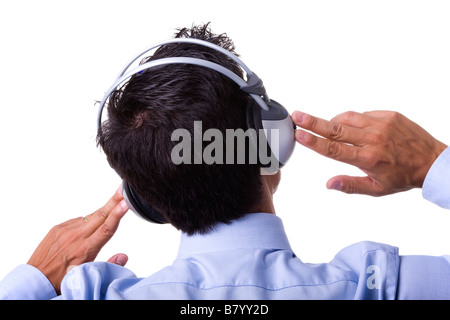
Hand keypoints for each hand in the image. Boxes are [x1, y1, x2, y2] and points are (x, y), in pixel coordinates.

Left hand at [27, 186, 128, 293]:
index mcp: (85, 249)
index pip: (106, 228)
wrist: (36, 279)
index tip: (125, 203)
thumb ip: (108, 264)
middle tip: (122, 189)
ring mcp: (66, 230)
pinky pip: (77, 220)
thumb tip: (123, 256)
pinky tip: (86, 230)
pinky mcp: (58, 228)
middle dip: (113, 201)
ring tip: (113, 204)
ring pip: (90, 216)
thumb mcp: (87, 275)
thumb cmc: (61, 280)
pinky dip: (86, 222)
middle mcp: (76, 237)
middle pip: (101, 215)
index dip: (118, 214)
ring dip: (102, 211)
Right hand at [293, 110, 446, 195]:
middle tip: (297, 116)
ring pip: (347, 118)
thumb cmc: (403, 176)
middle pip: (335, 128)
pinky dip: (354, 120)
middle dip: (313, 122)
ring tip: (325, 125)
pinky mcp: (389, 115)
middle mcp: (373, 139)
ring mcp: (381, 124)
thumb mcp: (376, 189)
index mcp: (368, 158)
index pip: (333, 148)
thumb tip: (329, 184)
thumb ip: (350, 185)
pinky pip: (363, 114)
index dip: (313, 141)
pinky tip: (354, 128)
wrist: (431, 161)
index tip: (299, 134)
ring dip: (333, 121)